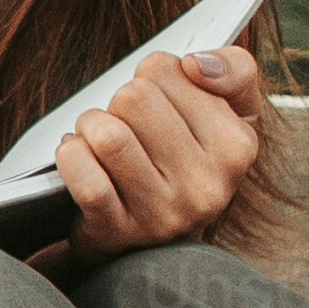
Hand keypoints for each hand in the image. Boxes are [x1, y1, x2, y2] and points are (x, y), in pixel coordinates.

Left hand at [52, 45, 262, 255]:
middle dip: (116, 103)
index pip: (164, 70)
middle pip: (132, 98)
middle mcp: (207, 185)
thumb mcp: (229, 113)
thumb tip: (198, 65)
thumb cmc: (188, 163)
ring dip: (89, 128)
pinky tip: (78, 159)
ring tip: (99, 142)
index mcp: (237, 147)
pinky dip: (71, 158)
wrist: (157, 243)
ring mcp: (163, 214)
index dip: (150, 79)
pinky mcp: (119, 233)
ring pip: (107, 135)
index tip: (160, 105)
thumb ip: (234, 70)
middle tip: (124, 124)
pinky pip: (85, 178)